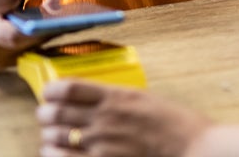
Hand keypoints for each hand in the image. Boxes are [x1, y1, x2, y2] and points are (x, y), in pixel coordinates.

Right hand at [0, 0, 58, 69]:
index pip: (13, 35)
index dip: (37, 27)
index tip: (56, 15)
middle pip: (28, 43)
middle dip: (49, 27)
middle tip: (66, 12)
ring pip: (32, 50)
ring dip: (46, 34)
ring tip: (57, 18)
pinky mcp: (4, 67)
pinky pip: (28, 54)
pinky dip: (38, 41)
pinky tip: (45, 28)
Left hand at [37, 80, 212, 156]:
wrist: (193, 149)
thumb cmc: (176, 124)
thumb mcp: (145, 99)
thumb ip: (118, 99)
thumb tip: (94, 100)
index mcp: (115, 96)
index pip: (68, 88)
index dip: (52, 91)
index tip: (50, 93)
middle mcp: (103, 118)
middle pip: (55, 112)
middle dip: (44, 114)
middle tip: (45, 116)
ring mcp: (101, 143)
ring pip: (54, 137)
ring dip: (48, 136)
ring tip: (51, 136)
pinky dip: (53, 154)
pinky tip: (56, 152)